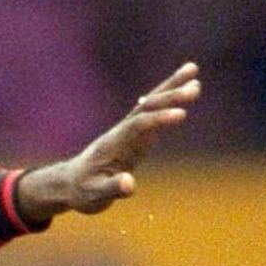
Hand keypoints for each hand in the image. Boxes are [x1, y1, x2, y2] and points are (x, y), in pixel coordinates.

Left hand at [15, 63, 201, 220]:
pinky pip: (153, 113)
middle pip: (147, 107)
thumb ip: (111, 189)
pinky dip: (168, 100)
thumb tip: (129, 184)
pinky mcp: (135, 136)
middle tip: (195, 86)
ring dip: (171, 88)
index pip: (139, 126)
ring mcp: (128, 131)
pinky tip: (182, 91)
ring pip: (151, 104)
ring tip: (193, 70)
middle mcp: (122, 131)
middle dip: (170, 96)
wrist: (70, 183)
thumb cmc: (83, 191)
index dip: (159, 119)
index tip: (181, 114)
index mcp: (114, 144)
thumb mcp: (95, 195)